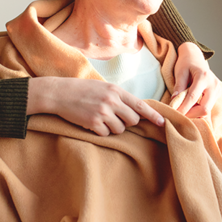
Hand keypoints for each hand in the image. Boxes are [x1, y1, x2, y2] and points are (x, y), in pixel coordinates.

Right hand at [27, 77, 164, 135]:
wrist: (59, 93)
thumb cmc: (82, 90)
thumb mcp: (104, 88)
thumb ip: (119, 97)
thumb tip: (136, 111)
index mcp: (116, 91)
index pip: (140, 105)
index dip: (153, 115)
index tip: (162, 123)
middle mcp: (112, 101)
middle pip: (133, 120)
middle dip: (127, 123)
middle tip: (115, 118)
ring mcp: (102, 112)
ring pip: (120, 129)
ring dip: (112, 128)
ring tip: (100, 119)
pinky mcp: (93, 123)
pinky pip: (106, 134)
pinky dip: (100, 132)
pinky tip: (91, 123)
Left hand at [171, 42, 219, 117]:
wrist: (195, 57)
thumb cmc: (186, 63)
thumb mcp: (180, 72)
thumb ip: (178, 87)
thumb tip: (175, 103)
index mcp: (204, 77)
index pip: (193, 98)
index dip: (183, 108)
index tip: (174, 114)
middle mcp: (214, 84)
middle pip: (205, 108)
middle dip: (191, 114)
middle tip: (179, 115)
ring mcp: (218, 89)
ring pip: (207, 110)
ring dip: (195, 113)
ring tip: (183, 110)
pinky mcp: (217, 94)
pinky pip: (209, 107)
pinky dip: (199, 110)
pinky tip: (190, 107)